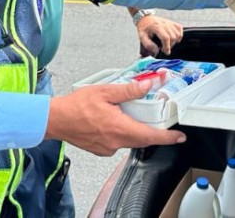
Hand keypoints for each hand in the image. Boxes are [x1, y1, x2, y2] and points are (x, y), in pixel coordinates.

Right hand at [45, 81, 185, 155]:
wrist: (55, 120)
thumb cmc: (75, 106)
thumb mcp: (105, 91)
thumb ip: (129, 90)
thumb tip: (148, 86)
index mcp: (119, 128)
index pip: (151, 136)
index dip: (168, 137)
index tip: (179, 137)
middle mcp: (115, 142)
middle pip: (142, 140)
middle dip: (153, 132)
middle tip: (160, 122)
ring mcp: (107, 148)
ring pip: (130, 141)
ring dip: (136, 131)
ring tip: (132, 116)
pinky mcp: (101, 150)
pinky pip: (118, 143)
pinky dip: (122, 133)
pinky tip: (115, 121)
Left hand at [137, 15, 183, 55]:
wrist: (144, 18)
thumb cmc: (143, 28)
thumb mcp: (142, 37)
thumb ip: (148, 45)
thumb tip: (157, 51)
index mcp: (156, 27)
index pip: (166, 38)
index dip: (167, 46)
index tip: (165, 52)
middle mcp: (164, 23)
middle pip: (173, 37)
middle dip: (170, 45)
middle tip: (164, 48)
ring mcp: (168, 22)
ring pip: (177, 33)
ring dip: (175, 41)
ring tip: (168, 44)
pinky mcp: (171, 22)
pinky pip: (179, 28)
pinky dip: (179, 34)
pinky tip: (174, 38)